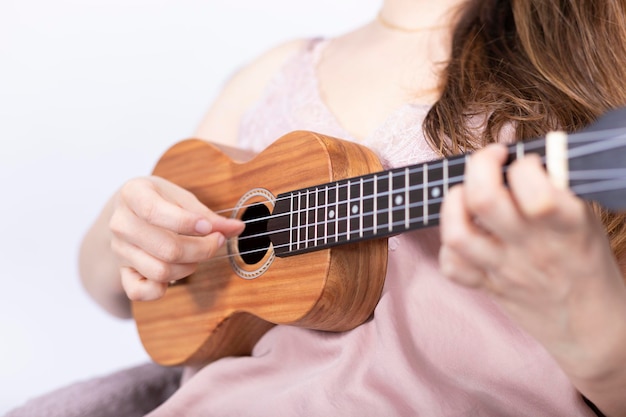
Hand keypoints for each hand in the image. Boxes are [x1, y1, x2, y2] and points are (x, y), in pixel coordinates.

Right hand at [109, 176, 244, 301]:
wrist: (132, 210)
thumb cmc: (162, 200)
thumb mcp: (183, 198)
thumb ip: (208, 215)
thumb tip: (237, 228)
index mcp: (133, 193)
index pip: (154, 212)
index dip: (187, 223)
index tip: (209, 228)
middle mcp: (120, 222)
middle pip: (166, 248)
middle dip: (201, 250)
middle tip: (216, 242)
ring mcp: (119, 249)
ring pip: (160, 271)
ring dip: (189, 268)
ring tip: (197, 255)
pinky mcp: (122, 271)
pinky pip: (138, 291)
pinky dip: (160, 289)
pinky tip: (175, 274)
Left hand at [438, 144, 625, 379]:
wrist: (591, 327)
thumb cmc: (587, 262)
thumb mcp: (587, 219)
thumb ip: (555, 187)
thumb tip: (517, 149)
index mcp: (566, 227)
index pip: (536, 192)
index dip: (524, 165)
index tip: (524, 161)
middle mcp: (531, 249)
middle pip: (484, 200)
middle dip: (480, 166)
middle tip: (490, 159)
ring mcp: (504, 270)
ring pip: (458, 233)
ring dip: (453, 203)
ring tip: (465, 194)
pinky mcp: (487, 287)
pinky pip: (451, 266)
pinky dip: (448, 246)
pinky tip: (464, 232)